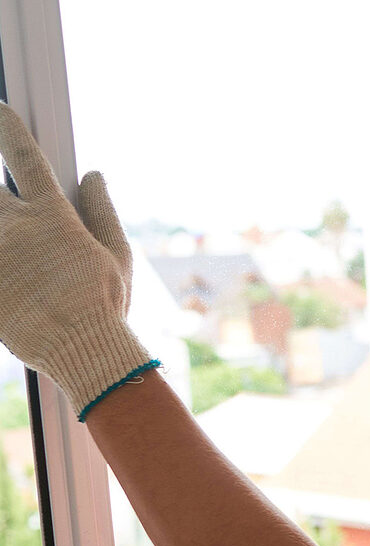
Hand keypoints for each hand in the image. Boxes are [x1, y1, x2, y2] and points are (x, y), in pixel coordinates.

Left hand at [0, 102, 153, 417]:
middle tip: (7, 206)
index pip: (26, 159)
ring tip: (11, 243)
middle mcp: (15, 227)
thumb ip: (101, 210)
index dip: (9, 130)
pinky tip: (3, 266)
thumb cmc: (106, 304)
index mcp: (53, 216)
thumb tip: (92, 175)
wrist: (83, 350)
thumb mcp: (117, 255)